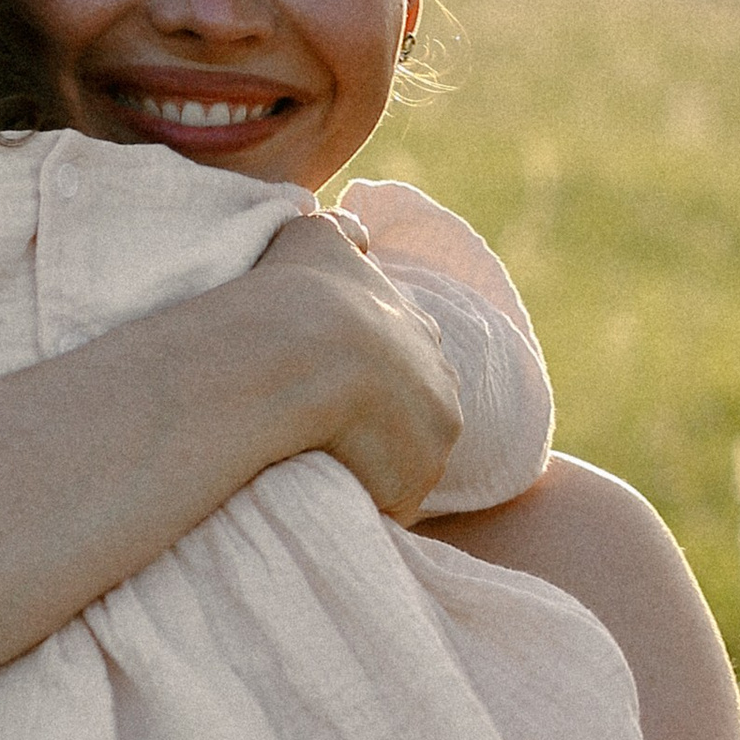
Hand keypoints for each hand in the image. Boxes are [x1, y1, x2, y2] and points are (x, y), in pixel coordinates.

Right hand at [252, 213, 462, 519]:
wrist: (297, 351)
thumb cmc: (297, 291)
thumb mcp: (317, 236)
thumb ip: (343, 232)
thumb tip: (361, 232)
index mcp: (423, 332)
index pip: (406, 363)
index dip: (372, 378)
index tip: (334, 386)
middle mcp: (443, 386)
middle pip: (412, 419)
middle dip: (379, 429)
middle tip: (325, 434)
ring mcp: (432, 443)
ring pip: (400, 467)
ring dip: (368, 471)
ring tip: (317, 468)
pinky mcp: (410, 489)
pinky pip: (382, 507)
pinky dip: (357, 505)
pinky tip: (320, 494)